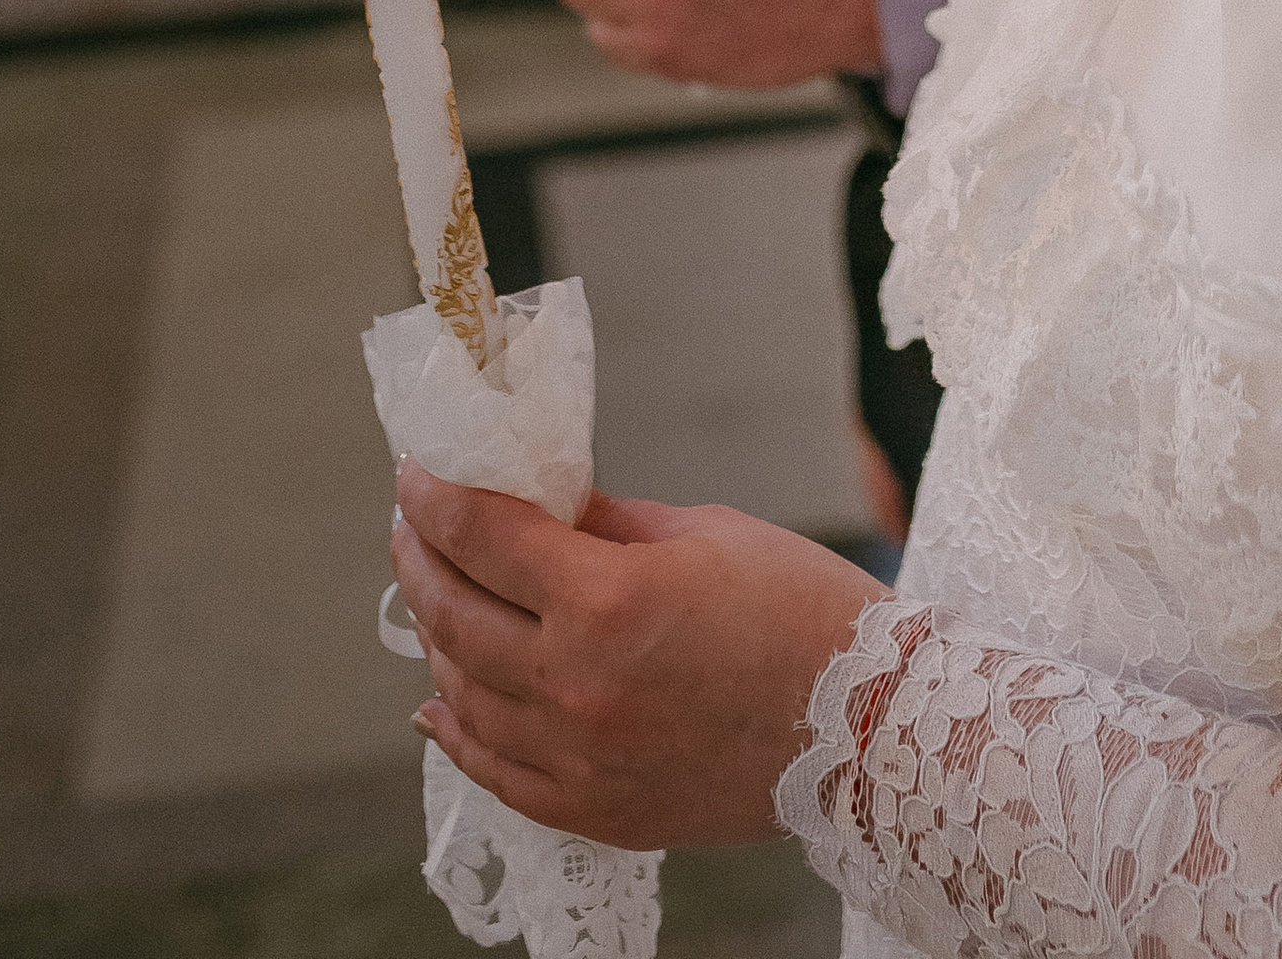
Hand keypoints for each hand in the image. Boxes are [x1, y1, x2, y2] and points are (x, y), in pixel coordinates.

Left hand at [393, 462, 871, 849]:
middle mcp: (574, 686)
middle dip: (421, 557)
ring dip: (436, 636)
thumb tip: (543, 509)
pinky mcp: (593, 811)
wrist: (869, 724)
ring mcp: (577, 759)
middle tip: (412, 522)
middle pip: (455, 614)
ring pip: (463, 693)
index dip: (437, 496)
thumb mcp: (701, 534)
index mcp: (606, 601)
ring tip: (432, 594)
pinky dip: (456, 731)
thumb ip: (607, 525)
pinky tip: (437, 701)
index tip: (416, 471)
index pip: (484, 537)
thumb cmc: (798, 608)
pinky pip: (494, 770)